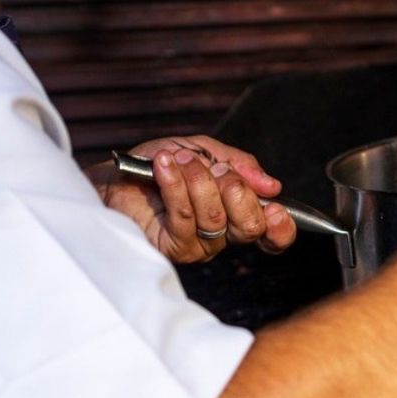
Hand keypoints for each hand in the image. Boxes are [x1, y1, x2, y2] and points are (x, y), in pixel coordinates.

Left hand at [86, 135, 297, 262]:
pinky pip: (183, 217)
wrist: (116, 174)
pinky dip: (176, 184)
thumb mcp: (206, 152)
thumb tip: (272, 185)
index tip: (275, 207)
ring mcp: (195, 245)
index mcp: (235, 213)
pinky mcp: (169, 246)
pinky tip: (165, 166)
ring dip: (199, 179)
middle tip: (216, 168)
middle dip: (236, 188)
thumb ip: (240, 165)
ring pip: (215, 218)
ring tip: (181, 159)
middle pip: (250, 226)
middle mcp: (220, 235)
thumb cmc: (160, 164)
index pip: (270, 234)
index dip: (281, 227)